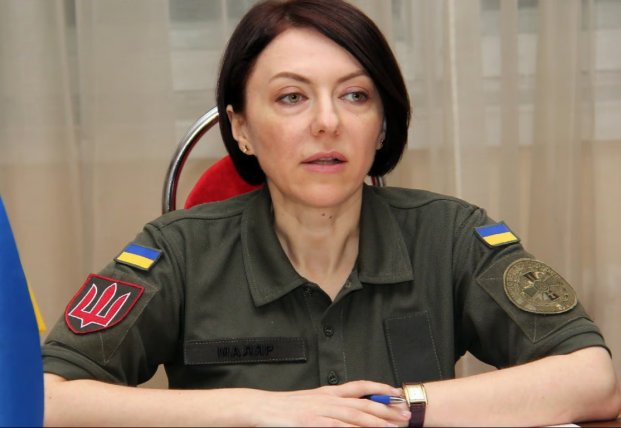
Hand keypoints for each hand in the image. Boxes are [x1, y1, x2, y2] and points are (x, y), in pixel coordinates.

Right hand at [247, 380, 410, 426]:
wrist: (262, 407)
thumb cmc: (285, 408)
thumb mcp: (310, 401)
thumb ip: (329, 404)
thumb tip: (348, 409)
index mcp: (328, 392)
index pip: (359, 386)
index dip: (379, 389)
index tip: (396, 392)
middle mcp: (328, 399)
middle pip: (363, 402)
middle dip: (386, 408)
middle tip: (405, 413)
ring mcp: (321, 411)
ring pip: (355, 415)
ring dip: (377, 421)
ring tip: (394, 426)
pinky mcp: (313, 422)